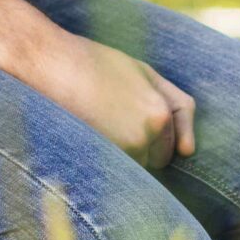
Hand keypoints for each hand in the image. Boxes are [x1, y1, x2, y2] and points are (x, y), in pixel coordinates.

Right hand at [24, 27, 195, 168]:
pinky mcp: (89, 162)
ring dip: (120, 156)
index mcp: (160, 115)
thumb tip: (189, 152)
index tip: (131, 116)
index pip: (173, 148)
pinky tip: (87, 133)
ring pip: (131, 170)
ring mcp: (115, 152)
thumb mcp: (147, 74)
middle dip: (141, 147)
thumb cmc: (98, 65)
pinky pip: (107, 175)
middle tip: (112, 115)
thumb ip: (178, 106)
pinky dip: (101, 161)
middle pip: (154, 162)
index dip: (155, 134)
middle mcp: (142, 138)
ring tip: (98, 122)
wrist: (50, 65)